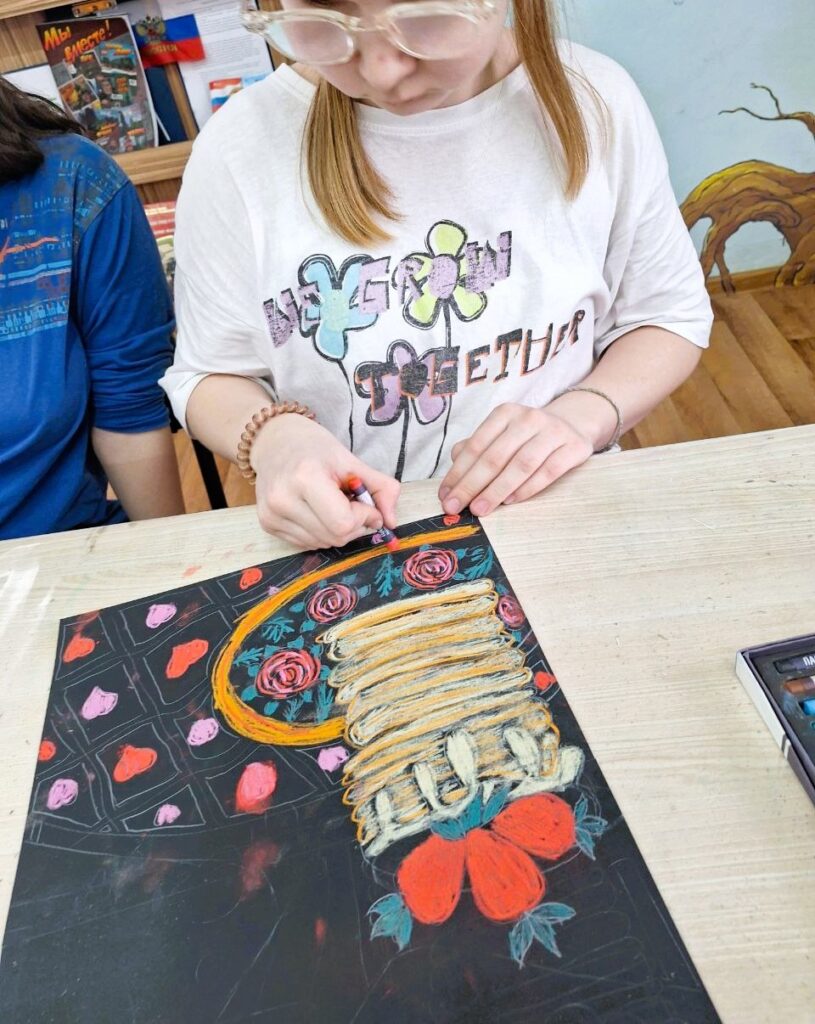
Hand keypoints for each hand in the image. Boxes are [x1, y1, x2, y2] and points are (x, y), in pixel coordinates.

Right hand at [251, 414, 399, 548]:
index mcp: (305, 478)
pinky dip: (320, 532)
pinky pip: (307, 543)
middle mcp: (282, 500)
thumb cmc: (314, 447)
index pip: (343, 523)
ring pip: (322, 544)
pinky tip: (316, 511)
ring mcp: (271, 515)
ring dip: (337, 530)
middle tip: (352, 504)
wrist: (273, 441)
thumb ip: (381, 488)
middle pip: (335, 537)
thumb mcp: (351, 460)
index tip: (366, 503)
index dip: (364, 517)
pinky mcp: (267, 525)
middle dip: (354, 525)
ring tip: (331, 504)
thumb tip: (391, 523)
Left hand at [438, 403, 594, 516]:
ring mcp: (554, 431)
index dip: (458, 473)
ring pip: (521, 464)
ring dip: (497, 490)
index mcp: (505, 413)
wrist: (572, 425)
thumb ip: (475, 452)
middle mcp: (529, 418)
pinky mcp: (574, 447)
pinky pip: (549, 471)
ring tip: (480, 509)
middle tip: (456, 507)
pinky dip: (528, 488)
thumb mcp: (500, 436)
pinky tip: (511, 501)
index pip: (476, 446)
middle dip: (472, 485)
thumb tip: (453, 480)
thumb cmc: (527, 437)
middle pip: (495, 456)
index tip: (445, 496)